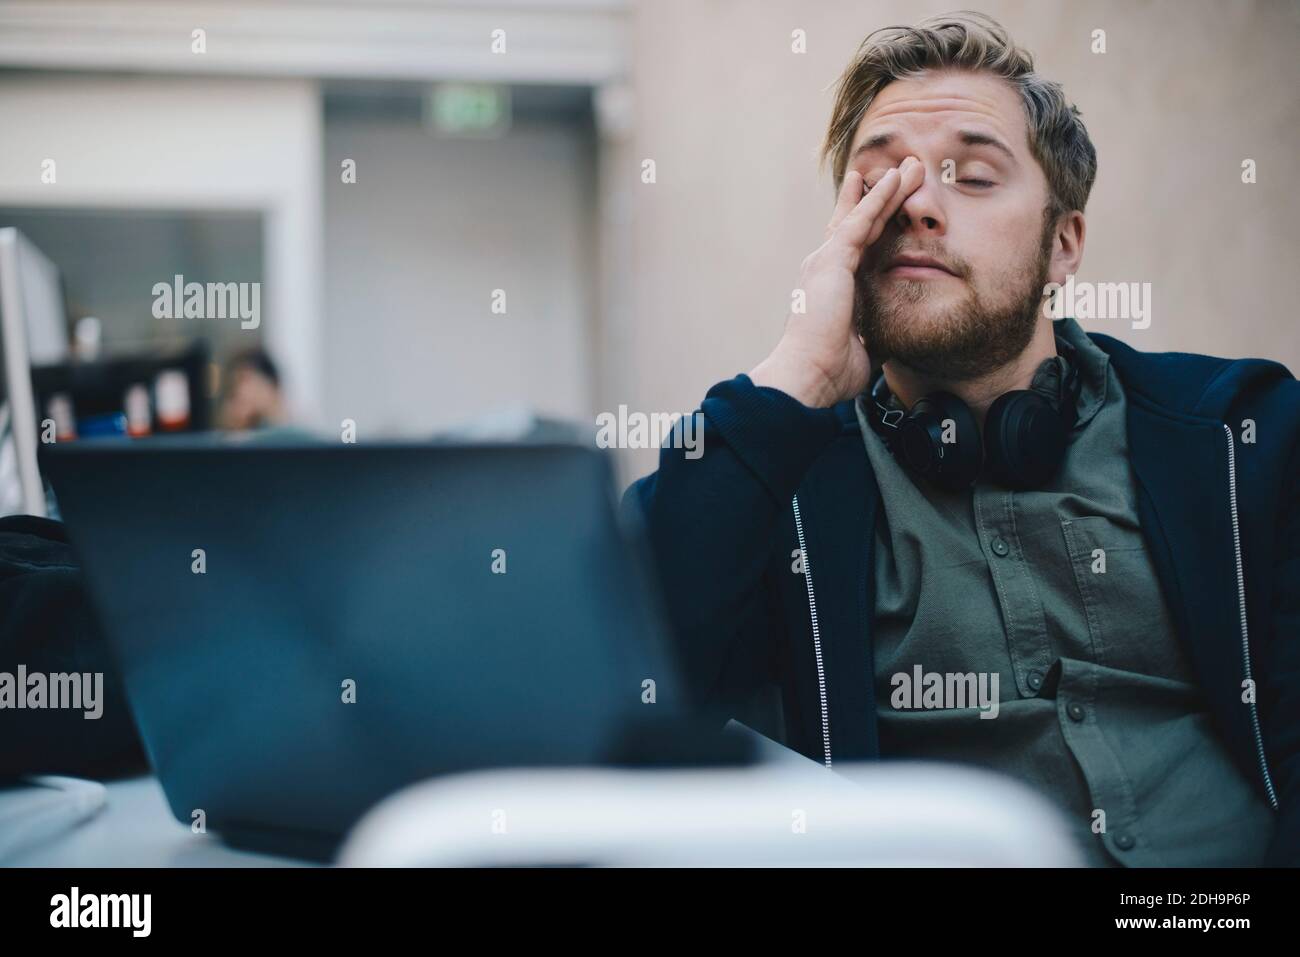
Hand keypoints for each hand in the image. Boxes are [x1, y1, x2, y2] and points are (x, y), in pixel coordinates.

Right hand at [750, 156, 924, 407]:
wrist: (808, 375)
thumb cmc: (830, 370)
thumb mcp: (862, 348)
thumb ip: (875, 335)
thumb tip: (890, 339)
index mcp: (830, 288)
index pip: (854, 248)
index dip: (870, 225)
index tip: (884, 206)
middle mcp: (824, 268)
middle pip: (856, 223)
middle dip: (877, 197)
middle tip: (894, 172)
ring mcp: (825, 260)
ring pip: (862, 215)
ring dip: (886, 190)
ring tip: (908, 166)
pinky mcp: (832, 259)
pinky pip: (862, 220)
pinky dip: (880, 198)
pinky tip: (896, 179)